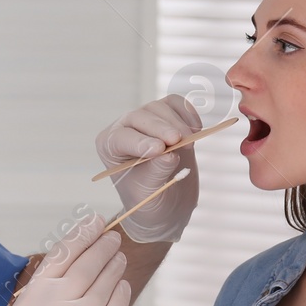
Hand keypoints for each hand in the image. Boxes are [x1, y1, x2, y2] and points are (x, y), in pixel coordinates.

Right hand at [0, 214, 130, 305]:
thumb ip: (45, 292)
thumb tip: (76, 262)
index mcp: (32, 298)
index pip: (61, 255)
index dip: (81, 234)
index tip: (94, 221)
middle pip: (86, 265)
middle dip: (103, 246)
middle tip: (113, 237)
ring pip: (104, 285)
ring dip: (114, 267)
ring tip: (119, 258)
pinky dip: (121, 293)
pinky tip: (122, 285)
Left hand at [94, 94, 201, 242]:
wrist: (167, 201)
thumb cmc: (150, 200)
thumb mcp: (150, 194)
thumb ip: (156, 173)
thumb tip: (169, 154)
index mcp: (110, 147)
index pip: (121, 138)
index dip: (140, 141)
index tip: (159, 150)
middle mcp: (125, 128)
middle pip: (141, 117)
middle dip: (161, 129)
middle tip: (179, 142)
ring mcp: (147, 120)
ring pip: (160, 108)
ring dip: (178, 124)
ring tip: (188, 146)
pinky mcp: (168, 117)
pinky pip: (177, 104)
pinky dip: (188, 114)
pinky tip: (195, 131)